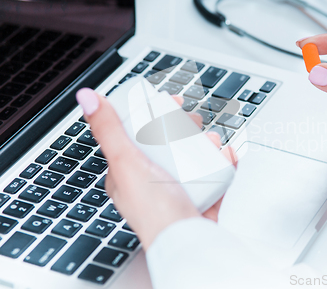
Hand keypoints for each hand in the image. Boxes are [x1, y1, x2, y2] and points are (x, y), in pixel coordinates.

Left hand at [76, 88, 236, 250]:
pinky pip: (213, 171)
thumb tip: (88, 98)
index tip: (171, 102)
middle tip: (195, 121)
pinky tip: (225, 156)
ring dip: (207, 142)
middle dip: (187, 126)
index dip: (156, 113)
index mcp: (129, 172)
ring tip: (213, 141)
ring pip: (194, 154)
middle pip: (170, 141)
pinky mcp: (201, 195)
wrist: (189, 241)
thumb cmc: (153, 211)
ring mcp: (178, 187)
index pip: (140, 133)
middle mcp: (152, 179)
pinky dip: (222, 160)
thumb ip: (108, 130)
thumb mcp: (126, 163)